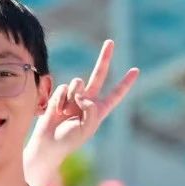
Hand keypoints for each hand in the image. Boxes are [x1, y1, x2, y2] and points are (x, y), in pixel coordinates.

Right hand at [24, 40, 139, 185]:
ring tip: (67, 112)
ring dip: (73, 96)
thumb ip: (91, 109)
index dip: (125, 83)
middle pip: (99, 75)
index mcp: (99, 110)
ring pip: (78, 82)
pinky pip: (64, 88)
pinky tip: (57, 111)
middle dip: (105, 58)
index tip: (136, 70)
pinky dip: (61, 99)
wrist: (48, 143)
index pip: (116, 94)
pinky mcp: (61, 95)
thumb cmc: (69, 140)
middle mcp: (88, 100)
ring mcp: (74, 96)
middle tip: (110, 42)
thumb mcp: (88, 128)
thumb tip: (83, 93)